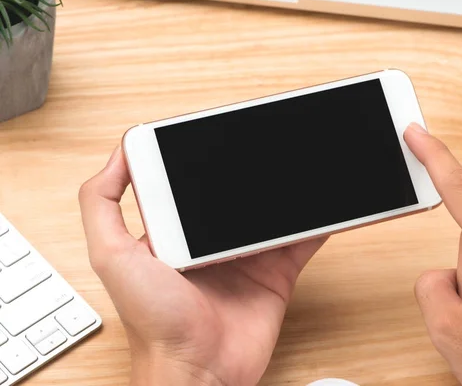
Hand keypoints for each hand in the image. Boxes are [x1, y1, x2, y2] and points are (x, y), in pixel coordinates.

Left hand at [79, 147, 326, 385]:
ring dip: (289, 191)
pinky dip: (317, 222)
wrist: (200, 374)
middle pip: (238, 196)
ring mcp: (246, 257)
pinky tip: (325, 203)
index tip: (220, 133)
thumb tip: (121, 153)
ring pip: (272, 213)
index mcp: (174, 232)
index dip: (206, 159)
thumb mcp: (112, 257)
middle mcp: (210, 242)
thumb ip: (103, 205)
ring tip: (303, 163)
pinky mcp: (275, 274)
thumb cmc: (154, 323)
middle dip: (255, 171)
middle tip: (272, 141)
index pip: (193, 183)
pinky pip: (300, 241)